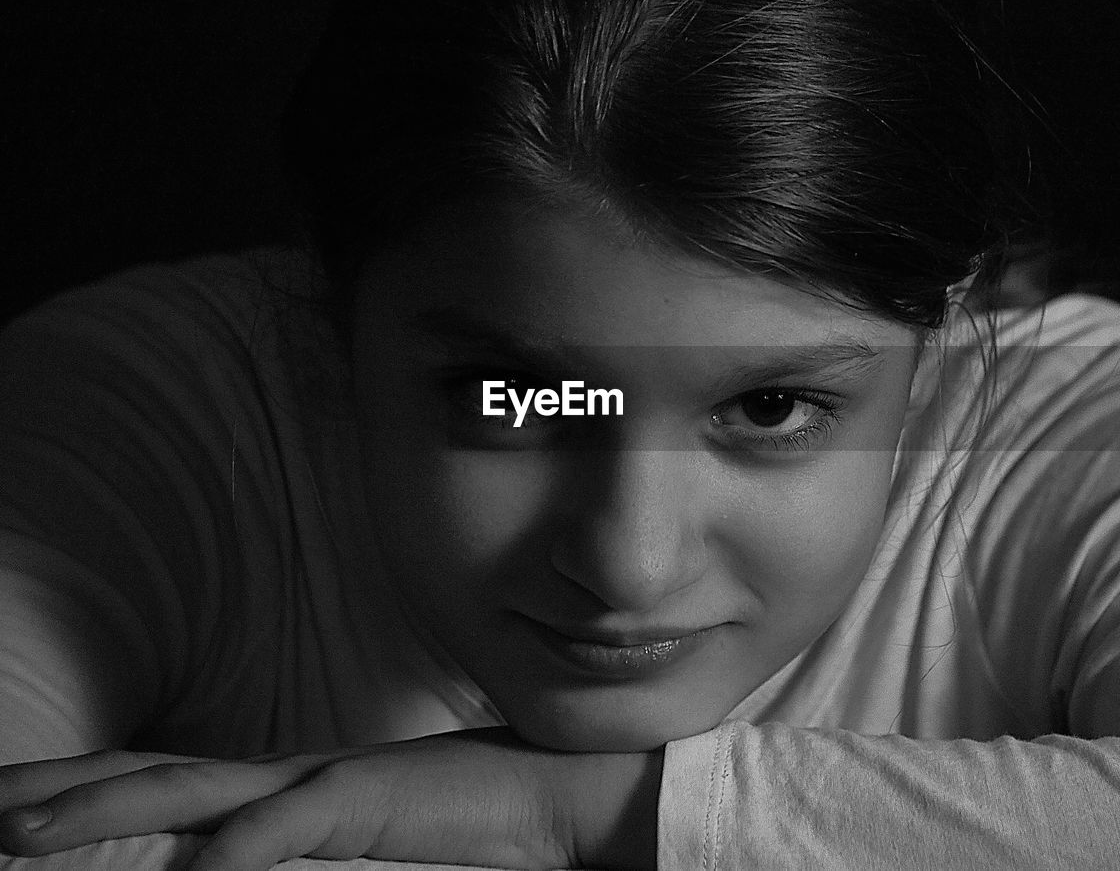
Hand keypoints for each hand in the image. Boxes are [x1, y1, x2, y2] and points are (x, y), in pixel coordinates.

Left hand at [0, 728, 661, 869]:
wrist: (549, 792)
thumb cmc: (464, 820)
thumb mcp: (361, 837)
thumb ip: (299, 846)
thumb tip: (233, 867)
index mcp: (284, 785)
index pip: (166, 780)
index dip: (89, 786)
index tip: (18, 801)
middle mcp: (287, 774)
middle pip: (153, 776)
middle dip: (61, 789)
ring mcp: (323, 780)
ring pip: (193, 793)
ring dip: (104, 810)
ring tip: (16, 832)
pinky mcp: (369, 799)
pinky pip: (290, 825)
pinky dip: (239, 849)